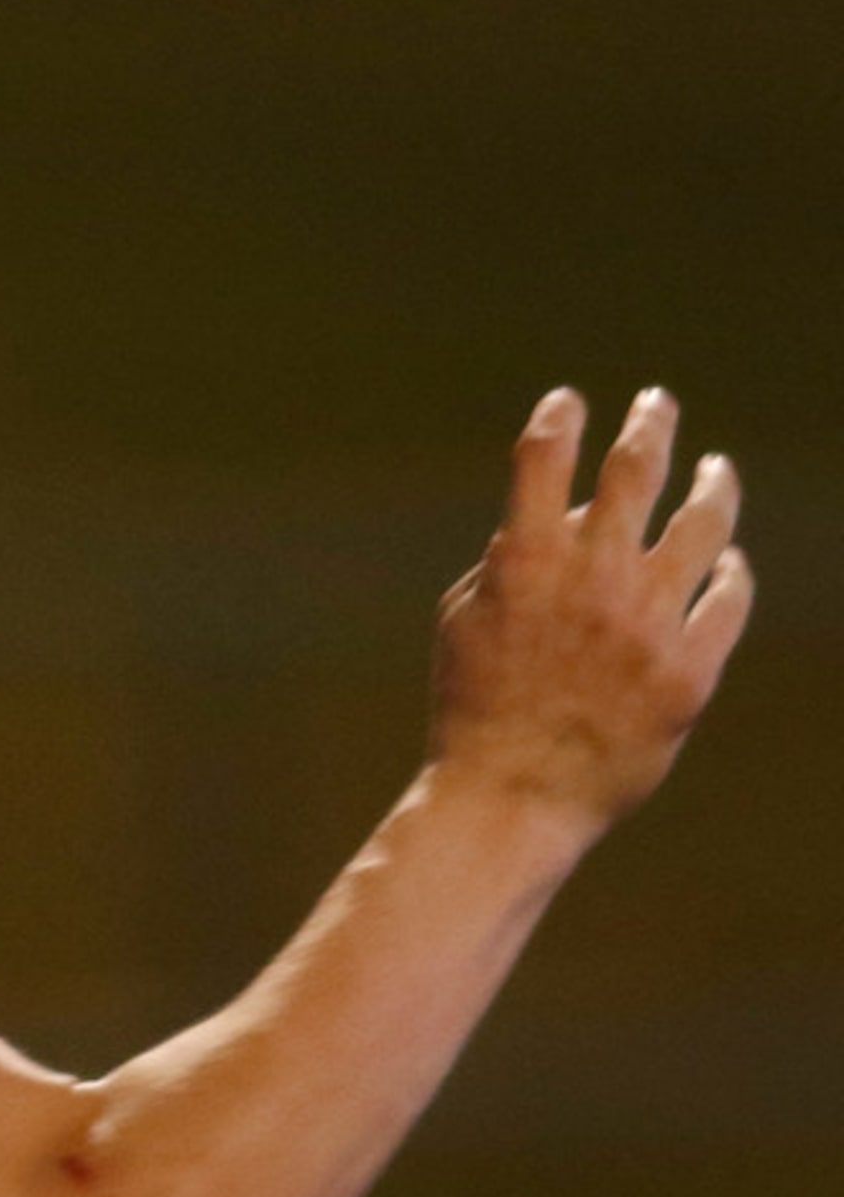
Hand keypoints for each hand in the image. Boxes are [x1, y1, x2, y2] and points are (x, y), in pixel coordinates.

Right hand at [429, 386, 752, 832]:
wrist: (514, 794)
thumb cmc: (476, 705)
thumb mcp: (465, 618)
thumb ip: (510, 560)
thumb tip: (572, 517)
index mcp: (525, 561)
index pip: (543, 459)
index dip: (557, 420)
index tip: (569, 402)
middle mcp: (595, 579)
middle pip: (637, 471)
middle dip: (650, 425)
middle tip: (658, 404)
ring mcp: (650, 623)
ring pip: (704, 527)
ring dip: (713, 487)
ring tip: (716, 472)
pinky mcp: (692, 670)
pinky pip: (728, 599)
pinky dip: (731, 573)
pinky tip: (728, 563)